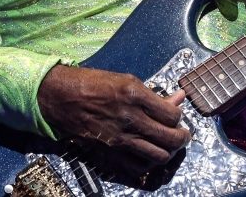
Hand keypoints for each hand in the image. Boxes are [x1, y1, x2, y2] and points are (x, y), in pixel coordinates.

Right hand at [37, 65, 190, 178]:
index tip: (176, 115)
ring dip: (169, 151)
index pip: (172, 115)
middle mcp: (130, 119)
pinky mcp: (110, 152)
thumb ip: (154, 94)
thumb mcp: (128, 80)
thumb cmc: (94, 84)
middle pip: (170, 138)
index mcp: (135, 95)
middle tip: (182, 134)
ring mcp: (120, 139)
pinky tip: (149, 153)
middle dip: (182, 137)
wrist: (63, 98)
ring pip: (159, 156)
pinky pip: (138, 166)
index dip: (179, 117)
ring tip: (169, 145)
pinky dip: (148, 163)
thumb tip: (179, 98)